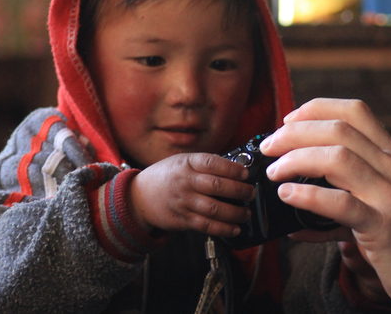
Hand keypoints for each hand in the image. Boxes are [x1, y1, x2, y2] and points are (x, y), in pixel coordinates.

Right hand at [130, 152, 253, 236]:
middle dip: (239, 191)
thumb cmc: (167, 175)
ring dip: (235, 213)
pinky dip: (223, 228)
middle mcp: (185, 182)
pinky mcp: (182, 219)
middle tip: (250, 193)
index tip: (246, 174)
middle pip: (216, 186)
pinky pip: (205, 225)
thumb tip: (236, 168)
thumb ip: (205, 165)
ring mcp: (183, 202)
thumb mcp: (183, 161)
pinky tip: (235, 228)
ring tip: (246, 213)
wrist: (140, 196)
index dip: (232, 169)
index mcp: (187, 163)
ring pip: (213, 208)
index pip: (212, 163)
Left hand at [260, 98, 390, 313]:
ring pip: (337, 158)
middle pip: (338, 129)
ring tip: (274, 172)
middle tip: (269, 146)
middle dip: (294, 132)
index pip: (355, 111)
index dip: (316, 109)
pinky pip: (340, 204)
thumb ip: (347, 193)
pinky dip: (307, 197)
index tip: (288, 121)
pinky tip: (289, 197)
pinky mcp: (385, 227)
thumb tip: (295, 197)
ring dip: (296, 159)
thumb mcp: (388, 203)